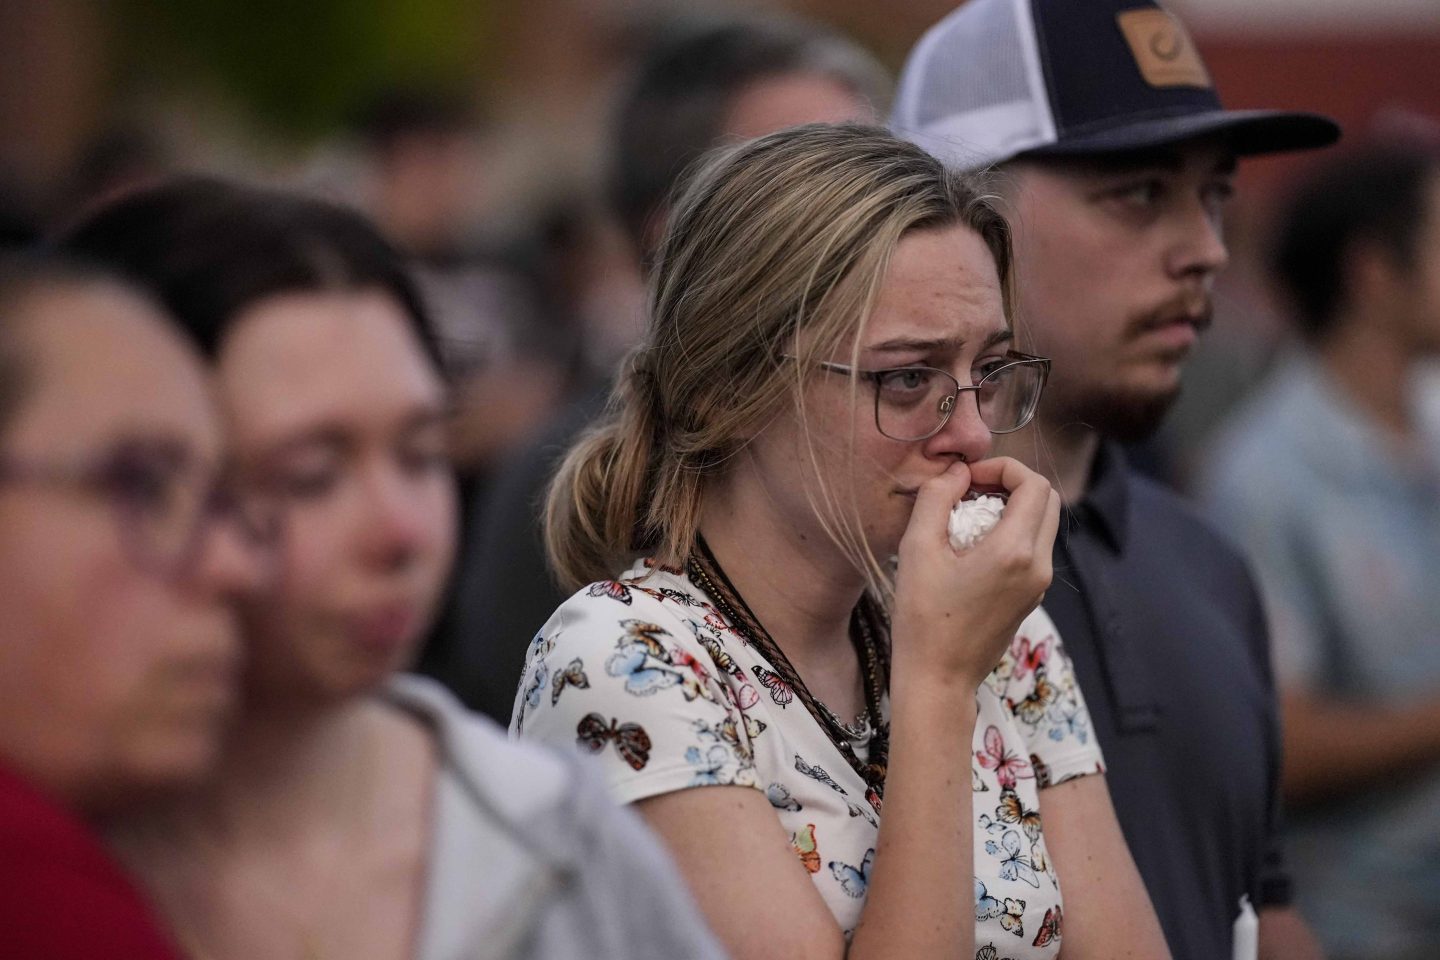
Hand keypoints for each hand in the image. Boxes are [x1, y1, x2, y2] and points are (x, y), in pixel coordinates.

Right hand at [890, 457, 1059, 687]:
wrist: (938, 678)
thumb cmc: (923, 617)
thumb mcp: (917, 549)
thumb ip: (937, 498)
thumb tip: (956, 471)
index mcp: (1014, 551)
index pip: (1033, 484)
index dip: (1002, 468)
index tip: (968, 478)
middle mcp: (1037, 566)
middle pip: (1047, 500)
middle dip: (1012, 484)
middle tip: (971, 491)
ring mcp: (1039, 584)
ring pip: (1043, 524)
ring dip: (1012, 508)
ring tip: (967, 518)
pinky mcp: (1032, 596)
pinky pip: (1034, 548)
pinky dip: (1012, 532)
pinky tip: (973, 546)